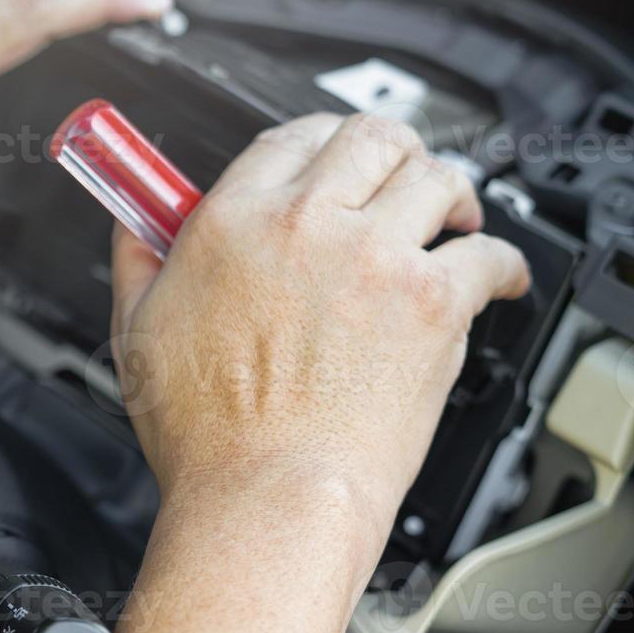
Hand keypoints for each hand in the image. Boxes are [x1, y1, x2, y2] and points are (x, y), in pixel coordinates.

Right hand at [110, 112, 530, 563]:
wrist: (267, 497)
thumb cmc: (205, 436)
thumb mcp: (136, 333)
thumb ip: (137, 262)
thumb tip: (133, 226)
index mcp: (233, 221)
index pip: (288, 136)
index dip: (317, 139)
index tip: (327, 158)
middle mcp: (306, 224)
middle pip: (371, 136)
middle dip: (392, 150)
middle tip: (398, 179)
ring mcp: (374, 258)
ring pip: (437, 177)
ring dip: (450, 194)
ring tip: (452, 219)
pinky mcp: (431, 302)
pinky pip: (489, 253)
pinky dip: (500, 261)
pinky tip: (493, 275)